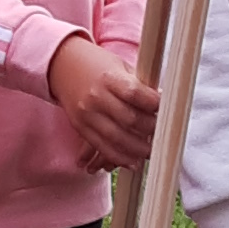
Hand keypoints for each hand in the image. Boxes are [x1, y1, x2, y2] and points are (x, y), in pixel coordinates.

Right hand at [49, 33, 157, 170]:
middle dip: (150, 129)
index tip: (165, 109)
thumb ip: (139, 85)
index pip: (134, 94)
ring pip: (116, 138)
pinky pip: (102, 147)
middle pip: (128, 119)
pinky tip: (134, 162)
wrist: (63, 66)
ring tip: (152, 151)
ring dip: (138, 149)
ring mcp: (87, 114)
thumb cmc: (98, 65)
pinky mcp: (81, 127)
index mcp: (109, 78)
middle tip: (163, 132)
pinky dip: (119, 157)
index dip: (153, 104)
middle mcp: (96, 97)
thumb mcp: (120, 67)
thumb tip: (163, 104)